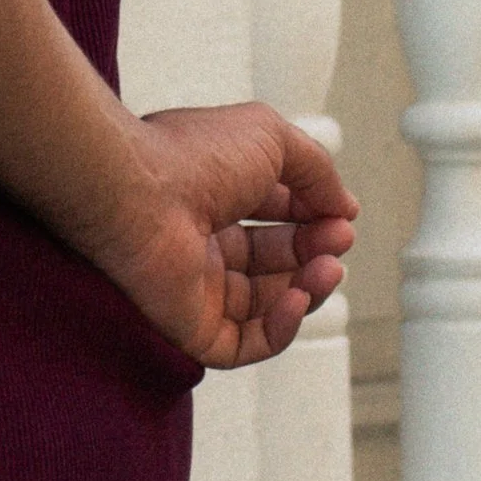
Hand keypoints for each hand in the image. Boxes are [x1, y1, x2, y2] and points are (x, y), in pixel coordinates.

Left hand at [93, 104, 357, 368]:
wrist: (136, 193)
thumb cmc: (188, 157)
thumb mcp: (269, 137)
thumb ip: (315, 167)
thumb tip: (343, 204)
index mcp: (212, 193)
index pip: (273, 216)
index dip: (312, 216)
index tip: (341, 214)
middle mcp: (202, 239)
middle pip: (274, 262)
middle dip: (316, 251)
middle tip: (338, 240)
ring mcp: (197, 286)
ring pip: (267, 304)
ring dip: (310, 289)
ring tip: (328, 267)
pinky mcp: (192, 327)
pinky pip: (247, 343)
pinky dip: (283, 327)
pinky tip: (299, 297)